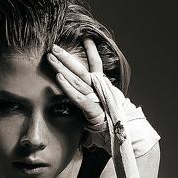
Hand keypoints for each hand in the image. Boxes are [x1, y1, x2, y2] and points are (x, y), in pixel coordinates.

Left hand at [46, 39, 160, 156]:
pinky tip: (58, 78)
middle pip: (81, 70)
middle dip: (67, 57)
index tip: (86, 38)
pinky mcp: (93, 110)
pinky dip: (68, 87)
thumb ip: (92, 109)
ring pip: (77, 80)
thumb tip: (86, 115)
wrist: (127, 139)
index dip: (92, 52)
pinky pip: (78, 97)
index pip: (97, 66)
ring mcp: (96, 98)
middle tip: (54, 47)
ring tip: (51, 57)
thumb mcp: (101, 113)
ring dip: (62, 67)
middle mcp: (99, 90)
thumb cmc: (112, 127)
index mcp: (102, 88)